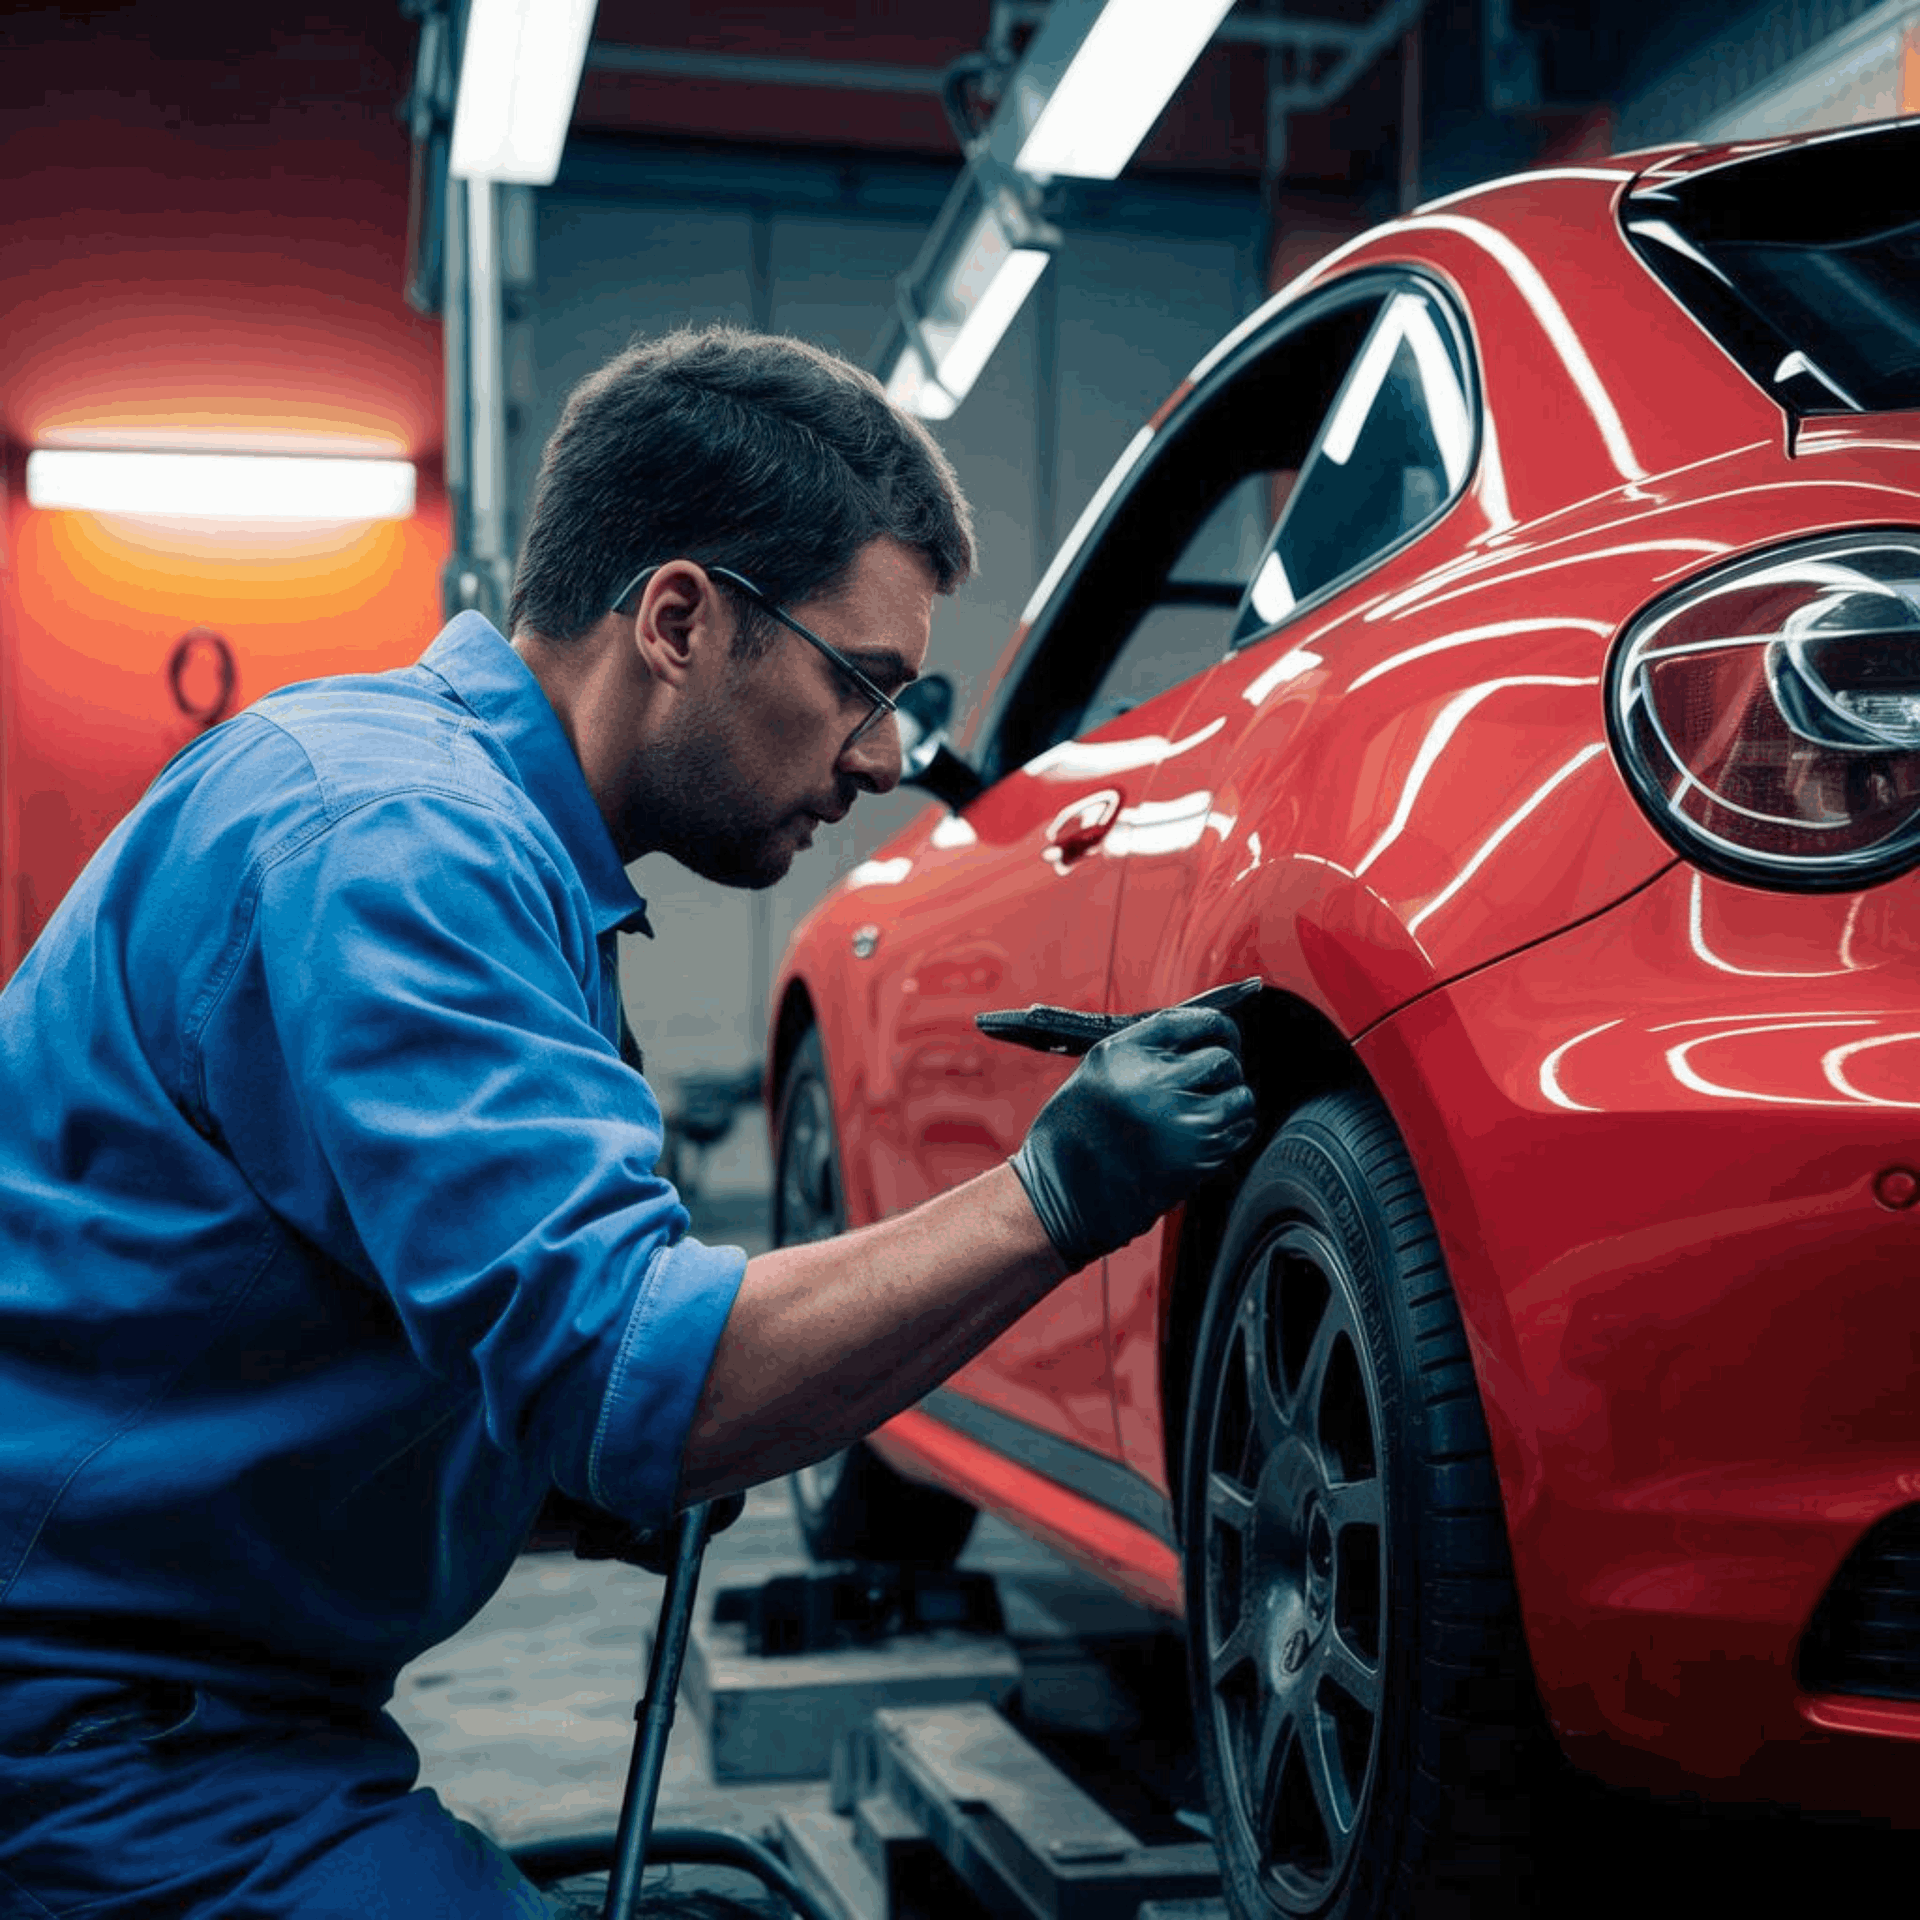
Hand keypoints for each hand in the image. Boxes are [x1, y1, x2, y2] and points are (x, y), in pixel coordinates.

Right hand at [1010, 1006, 1257, 1272]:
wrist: (1067, 1191)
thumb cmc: (1080, 1129)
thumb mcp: (1100, 1067)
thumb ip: (1150, 1045)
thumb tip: (1206, 1032)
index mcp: (1127, 1053)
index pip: (1198, 1020)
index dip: (1219, 1028)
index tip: (1222, 1037)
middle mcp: (1155, 1081)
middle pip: (1223, 1058)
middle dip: (1222, 1069)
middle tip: (1205, 1084)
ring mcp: (1181, 1119)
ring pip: (1240, 1095)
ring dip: (1229, 1101)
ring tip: (1201, 1112)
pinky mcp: (1199, 1154)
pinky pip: (1241, 1129)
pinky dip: (1231, 1130)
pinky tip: (1201, 1136)